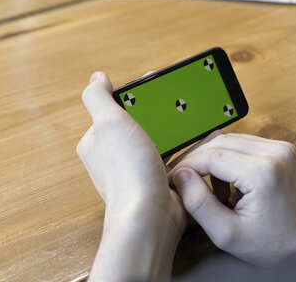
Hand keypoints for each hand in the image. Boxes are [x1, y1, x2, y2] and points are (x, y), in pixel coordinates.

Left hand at [77, 71, 185, 280]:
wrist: (150, 216)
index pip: (116, 109)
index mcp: (97, 142)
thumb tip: (97, 79)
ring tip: (191, 116)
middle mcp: (115, 157)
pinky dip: (186, 147)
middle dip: (158, 111)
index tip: (156, 81)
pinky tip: (197, 139)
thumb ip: (98, 97)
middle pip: (140, 123)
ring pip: (159, 139)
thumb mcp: (109, 123)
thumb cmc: (128, 172)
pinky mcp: (160, 181)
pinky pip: (175, 157)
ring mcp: (139, 169)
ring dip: (174, 128)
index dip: (136, 94)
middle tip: (177, 98)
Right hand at [168, 133, 295, 265]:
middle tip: (184, 183)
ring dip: (215, 160)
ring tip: (213, 192)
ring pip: (233, 140)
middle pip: (220, 142)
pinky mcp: (285, 150)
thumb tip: (180, 177)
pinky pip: (248, 144)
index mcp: (263, 172)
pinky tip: (232, 185)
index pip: (211, 156)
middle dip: (197, 161)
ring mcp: (284, 148)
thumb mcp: (228, 234)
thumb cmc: (276, 245)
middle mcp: (276, 152)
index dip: (186, 167)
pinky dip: (232, 159)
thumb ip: (199, 204)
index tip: (172, 182)